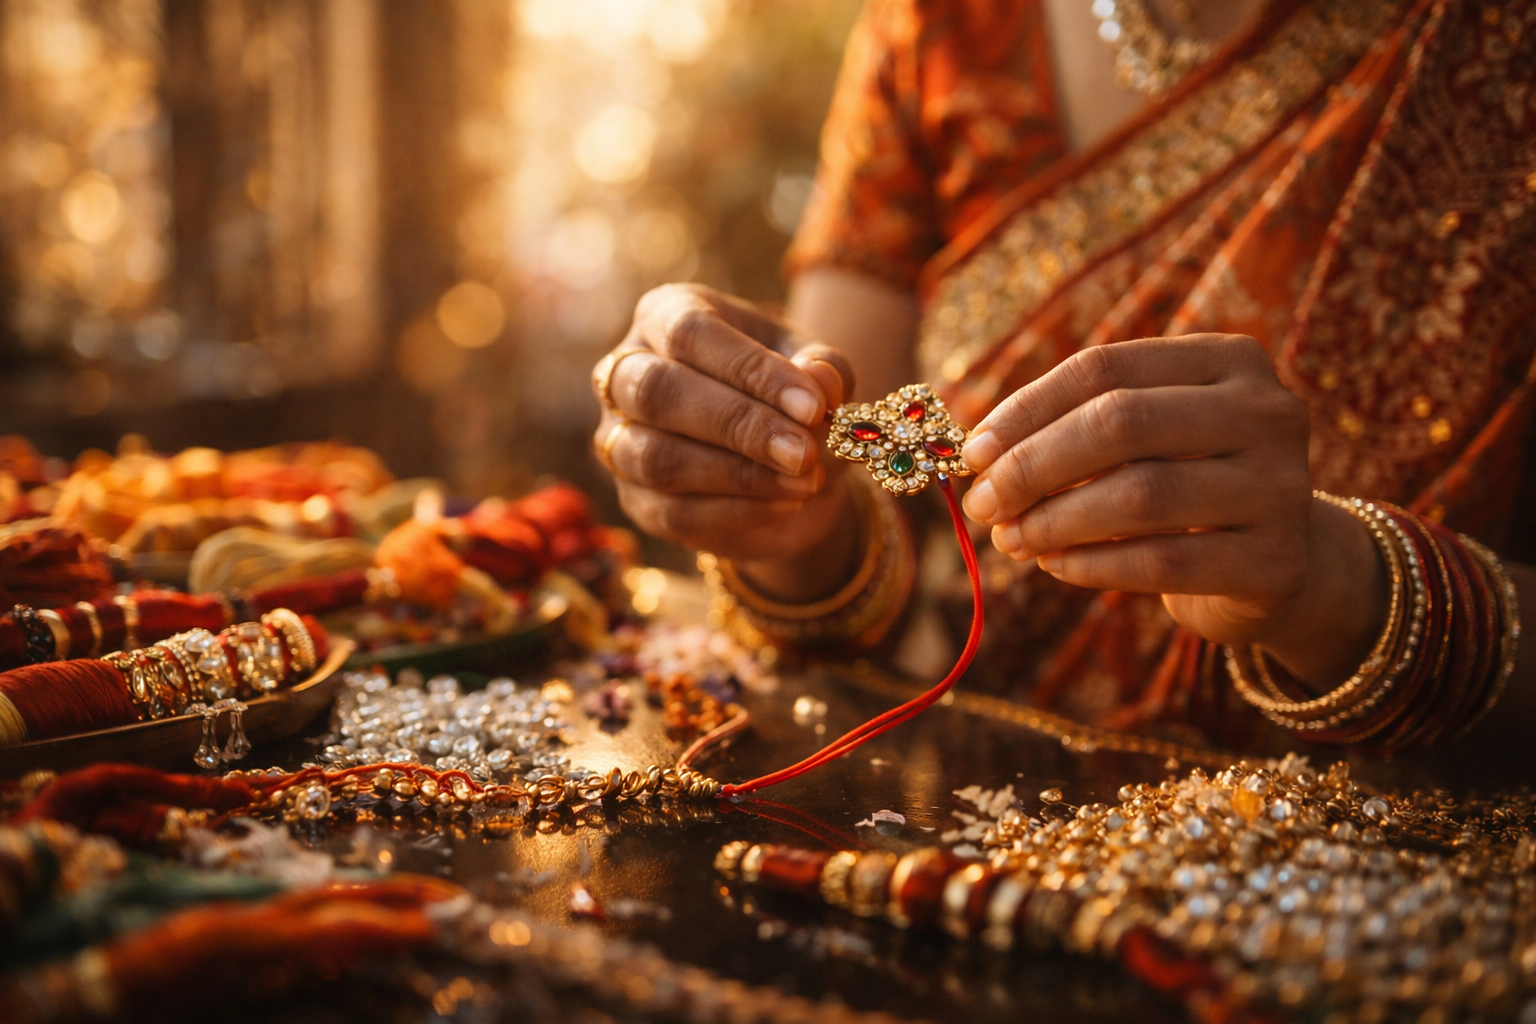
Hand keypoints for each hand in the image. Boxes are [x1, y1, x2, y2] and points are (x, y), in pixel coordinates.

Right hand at [592, 283, 855, 567]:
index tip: (813, 406)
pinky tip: (785, 504)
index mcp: (665, 315)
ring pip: (656, 458)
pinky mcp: (635, 499)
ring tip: (804, 481)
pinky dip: (735, 511)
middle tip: (803, 452)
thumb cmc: (788, 393)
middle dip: (737, 425)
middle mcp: (627, 372)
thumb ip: (823, 368)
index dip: (751, 370)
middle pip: (657, 392)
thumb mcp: (814, 368)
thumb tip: (821, 382)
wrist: (783, 460)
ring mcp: (619, 438)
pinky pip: (671, 511)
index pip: (690, 333)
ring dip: (738, 475)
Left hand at [959, 335, 1386, 682]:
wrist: (1284, 564)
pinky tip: (1055, 566)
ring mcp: (1281, 486)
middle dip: (1034, 466)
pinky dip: (1091, 565)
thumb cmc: (1189, 485)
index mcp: (1228, 359)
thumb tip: (978, 454)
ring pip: (1141, 495)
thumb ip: (1074, 430)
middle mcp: (1267, 412)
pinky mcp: (1275, 561)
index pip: (1105, 367)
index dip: (1027, 409)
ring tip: (1012, 539)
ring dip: (1055, 521)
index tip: (973, 453)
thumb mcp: (1146, 440)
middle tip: (984, 503)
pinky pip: (1161, 563)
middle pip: (1120, 422)